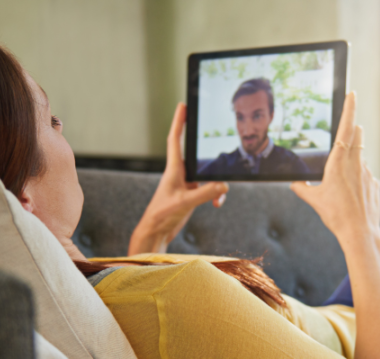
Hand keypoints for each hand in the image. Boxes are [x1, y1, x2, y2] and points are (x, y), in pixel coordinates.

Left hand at [129, 103, 227, 254]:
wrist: (156, 232)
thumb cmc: (162, 215)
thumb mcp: (184, 203)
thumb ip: (205, 193)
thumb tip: (223, 185)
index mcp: (173, 169)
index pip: (175, 139)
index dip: (179, 122)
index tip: (183, 105)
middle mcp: (180, 174)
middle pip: (196, 154)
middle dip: (206, 148)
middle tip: (213, 134)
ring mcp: (187, 185)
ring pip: (208, 175)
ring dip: (217, 185)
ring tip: (218, 199)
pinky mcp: (192, 196)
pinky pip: (210, 190)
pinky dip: (216, 196)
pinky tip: (217, 204)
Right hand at [290, 93, 379, 245]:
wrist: (359, 232)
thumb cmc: (335, 215)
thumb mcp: (314, 200)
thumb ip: (303, 189)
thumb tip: (294, 185)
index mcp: (338, 162)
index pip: (346, 128)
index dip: (349, 109)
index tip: (352, 94)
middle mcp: (355, 163)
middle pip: (357, 136)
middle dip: (353, 128)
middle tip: (350, 126)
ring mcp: (367, 173)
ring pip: (361, 156)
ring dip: (353, 157)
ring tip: (344, 179)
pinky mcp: (374, 184)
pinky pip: (365, 174)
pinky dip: (358, 178)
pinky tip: (352, 195)